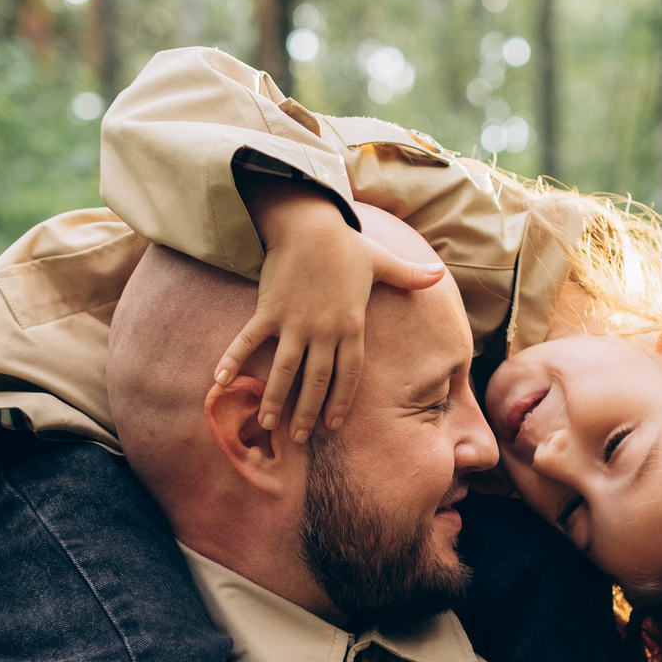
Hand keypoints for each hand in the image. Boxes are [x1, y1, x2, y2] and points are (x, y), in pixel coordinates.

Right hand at [222, 181, 445, 439]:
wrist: (310, 223)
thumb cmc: (346, 244)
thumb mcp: (382, 261)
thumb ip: (410, 274)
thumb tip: (440, 274)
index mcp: (351, 325)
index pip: (349, 374)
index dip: (341, 401)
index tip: (333, 425)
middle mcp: (323, 330)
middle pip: (317, 380)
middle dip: (307, 411)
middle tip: (299, 437)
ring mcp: (294, 322)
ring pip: (284, 370)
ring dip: (274, 398)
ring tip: (266, 424)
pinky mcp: (269, 310)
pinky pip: (249, 340)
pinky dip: (233, 359)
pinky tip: (220, 382)